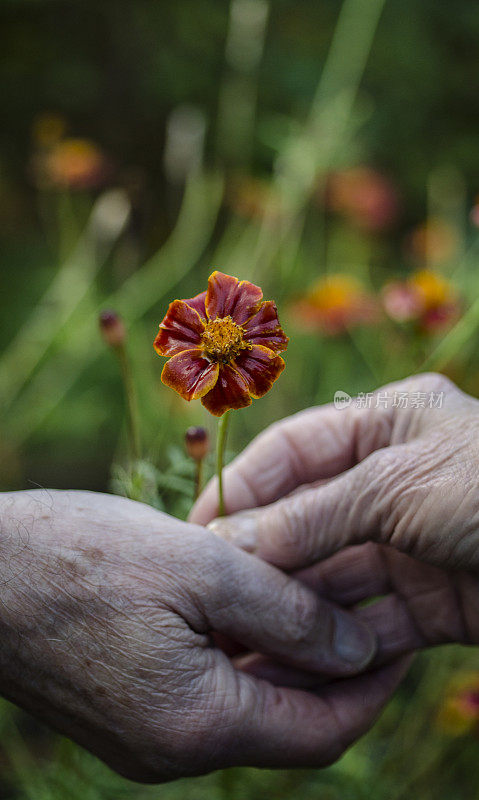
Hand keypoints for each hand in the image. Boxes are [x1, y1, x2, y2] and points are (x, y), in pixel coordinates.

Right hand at [0, 489, 398, 782]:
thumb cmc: (80, 557)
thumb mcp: (200, 567)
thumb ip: (285, 612)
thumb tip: (357, 649)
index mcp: (195, 724)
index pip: (319, 730)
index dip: (370, 686)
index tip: (398, 637)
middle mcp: (171, 751)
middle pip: (284, 720)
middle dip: (330, 666)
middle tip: (360, 604)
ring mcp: (144, 736)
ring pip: (246, 705)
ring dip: (284, 658)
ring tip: (313, 595)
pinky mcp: (125, 711)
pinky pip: (206, 694)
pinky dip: (241, 656)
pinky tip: (250, 605)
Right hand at [192, 373, 478, 661]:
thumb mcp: (396, 487)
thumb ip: (312, 517)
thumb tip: (227, 540)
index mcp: (386, 424)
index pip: (293, 450)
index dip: (243, 487)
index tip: (197, 528)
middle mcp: (392, 482)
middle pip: (307, 520)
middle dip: (262, 559)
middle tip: (213, 598)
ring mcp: (412, 544)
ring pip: (335, 580)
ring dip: (292, 613)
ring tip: (242, 645)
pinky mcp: (434, 602)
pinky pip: (373, 626)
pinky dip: (339, 649)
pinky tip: (296, 671)